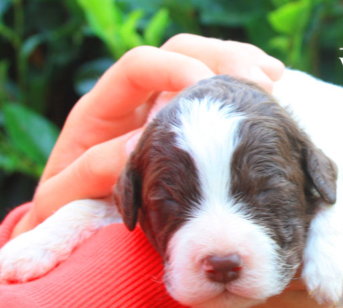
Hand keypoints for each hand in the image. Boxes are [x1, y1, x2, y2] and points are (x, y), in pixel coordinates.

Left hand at [12, 35, 284, 237]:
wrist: (76, 220)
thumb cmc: (69, 209)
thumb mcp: (68, 195)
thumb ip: (91, 170)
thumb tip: (134, 146)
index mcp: (102, 109)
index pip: (141, 66)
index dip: (175, 70)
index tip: (208, 90)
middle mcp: (135, 101)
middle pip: (181, 53)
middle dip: (222, 58)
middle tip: (260, 81)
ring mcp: (163, 112)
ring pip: (203, 65)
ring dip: (240, 65)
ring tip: (274, 78)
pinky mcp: (186, 129)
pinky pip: (216, 97)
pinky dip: (243, 90)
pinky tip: (272, 93)